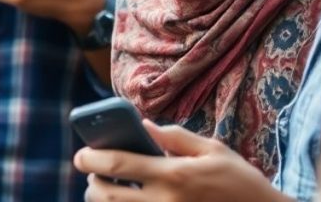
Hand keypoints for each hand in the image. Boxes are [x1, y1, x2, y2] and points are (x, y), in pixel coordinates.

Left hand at [74, 120, 287, 201]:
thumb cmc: (240, 181)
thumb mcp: (213, 149)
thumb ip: (176, 137)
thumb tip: (144, 126)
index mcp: (173, 175)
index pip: (118, 164)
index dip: (91, 158)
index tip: (80, 155)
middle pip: (108, 196)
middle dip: (92, 184)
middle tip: (91, 174)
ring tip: (106, 190)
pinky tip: (127, 200)